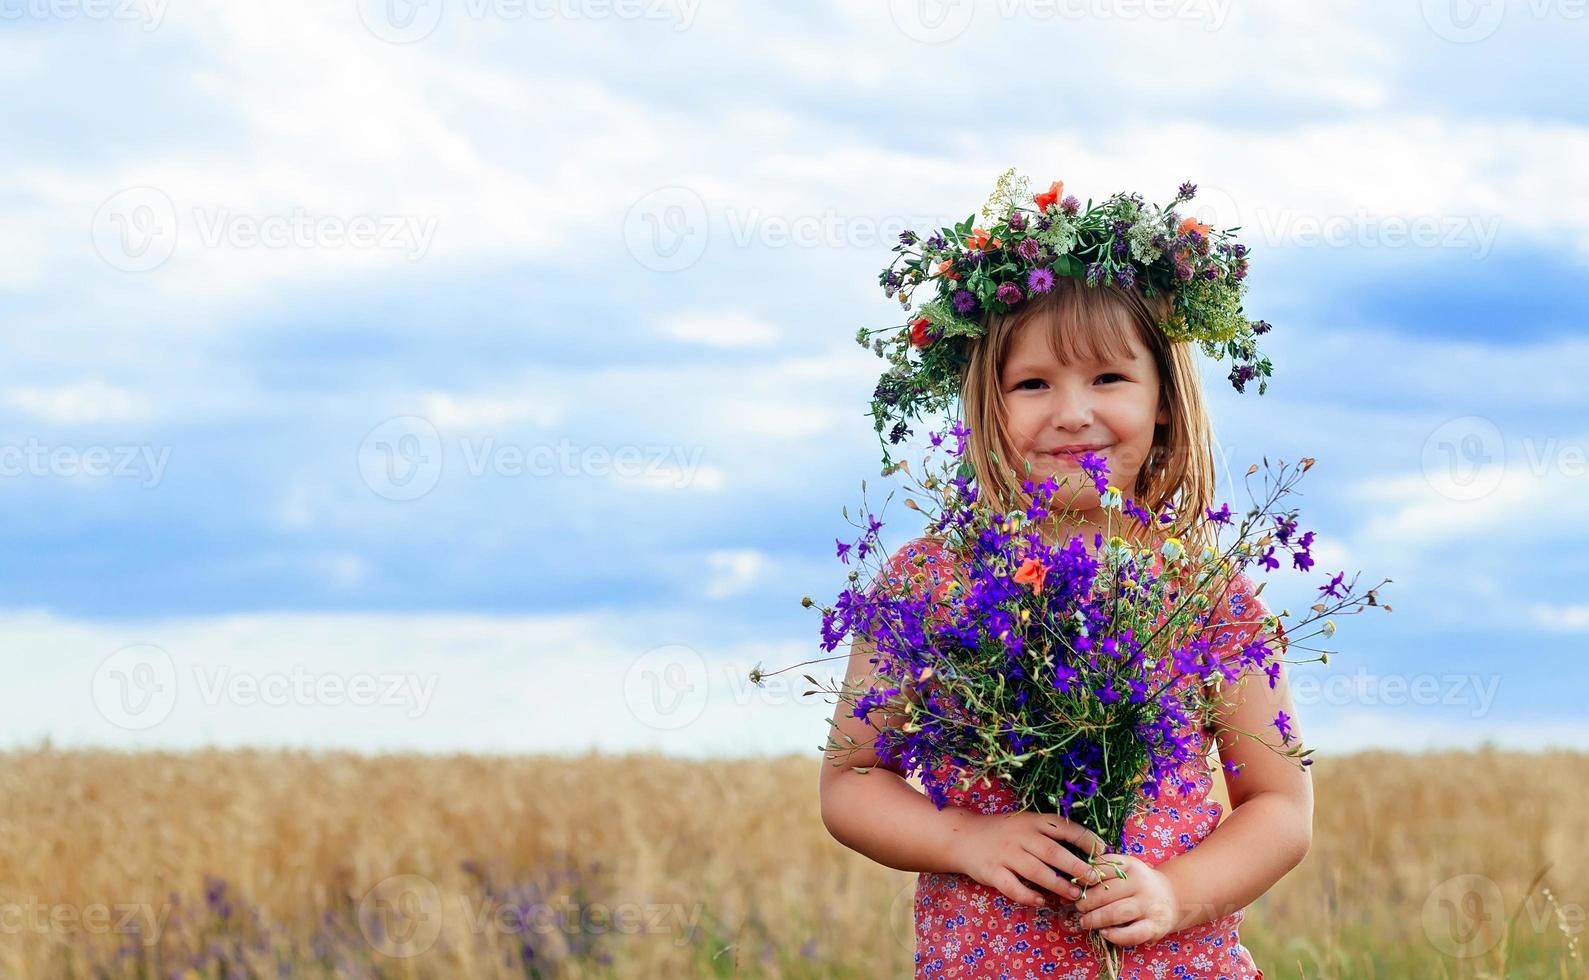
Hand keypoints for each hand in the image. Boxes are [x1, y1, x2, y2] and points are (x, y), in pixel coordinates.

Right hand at [949, 810, 1108, 910]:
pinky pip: (1014, 887)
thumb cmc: (1004, 832)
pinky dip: (1029, 896)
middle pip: (1054, 852)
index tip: (1103, 850)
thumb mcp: (1026, 824)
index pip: (1065, 827)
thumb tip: (1086, 849)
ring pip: (1037, 872)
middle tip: (1095, 879)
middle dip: (1077, 866)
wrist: (963, 836)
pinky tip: (1042, 901)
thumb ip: (1050, 834)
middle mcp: (1021, 836)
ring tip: (1076, 894)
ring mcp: (1006, 854)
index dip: (1086, 839)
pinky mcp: (993, 872)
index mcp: (1032, 821)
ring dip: (1059, 884)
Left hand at [1073, 853, 1181, 947]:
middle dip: (1086, 902)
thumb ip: (1099, 875)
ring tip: (1085, 922)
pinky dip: (1116, 936)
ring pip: (1117, 913)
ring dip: (1096, 919)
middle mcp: (1141, 884)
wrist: (1171, 896)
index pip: (1102, 870)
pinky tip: (1104, 934)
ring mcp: (1149, 905)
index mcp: (1131, 865)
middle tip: (1077, 907)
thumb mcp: (1122, 871)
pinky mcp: (1154, 926)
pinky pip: (1134, 933)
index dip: (1084, 879)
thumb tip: (1067, 888)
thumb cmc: (1137, 884)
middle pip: (1106, 893)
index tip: (1073, 886)